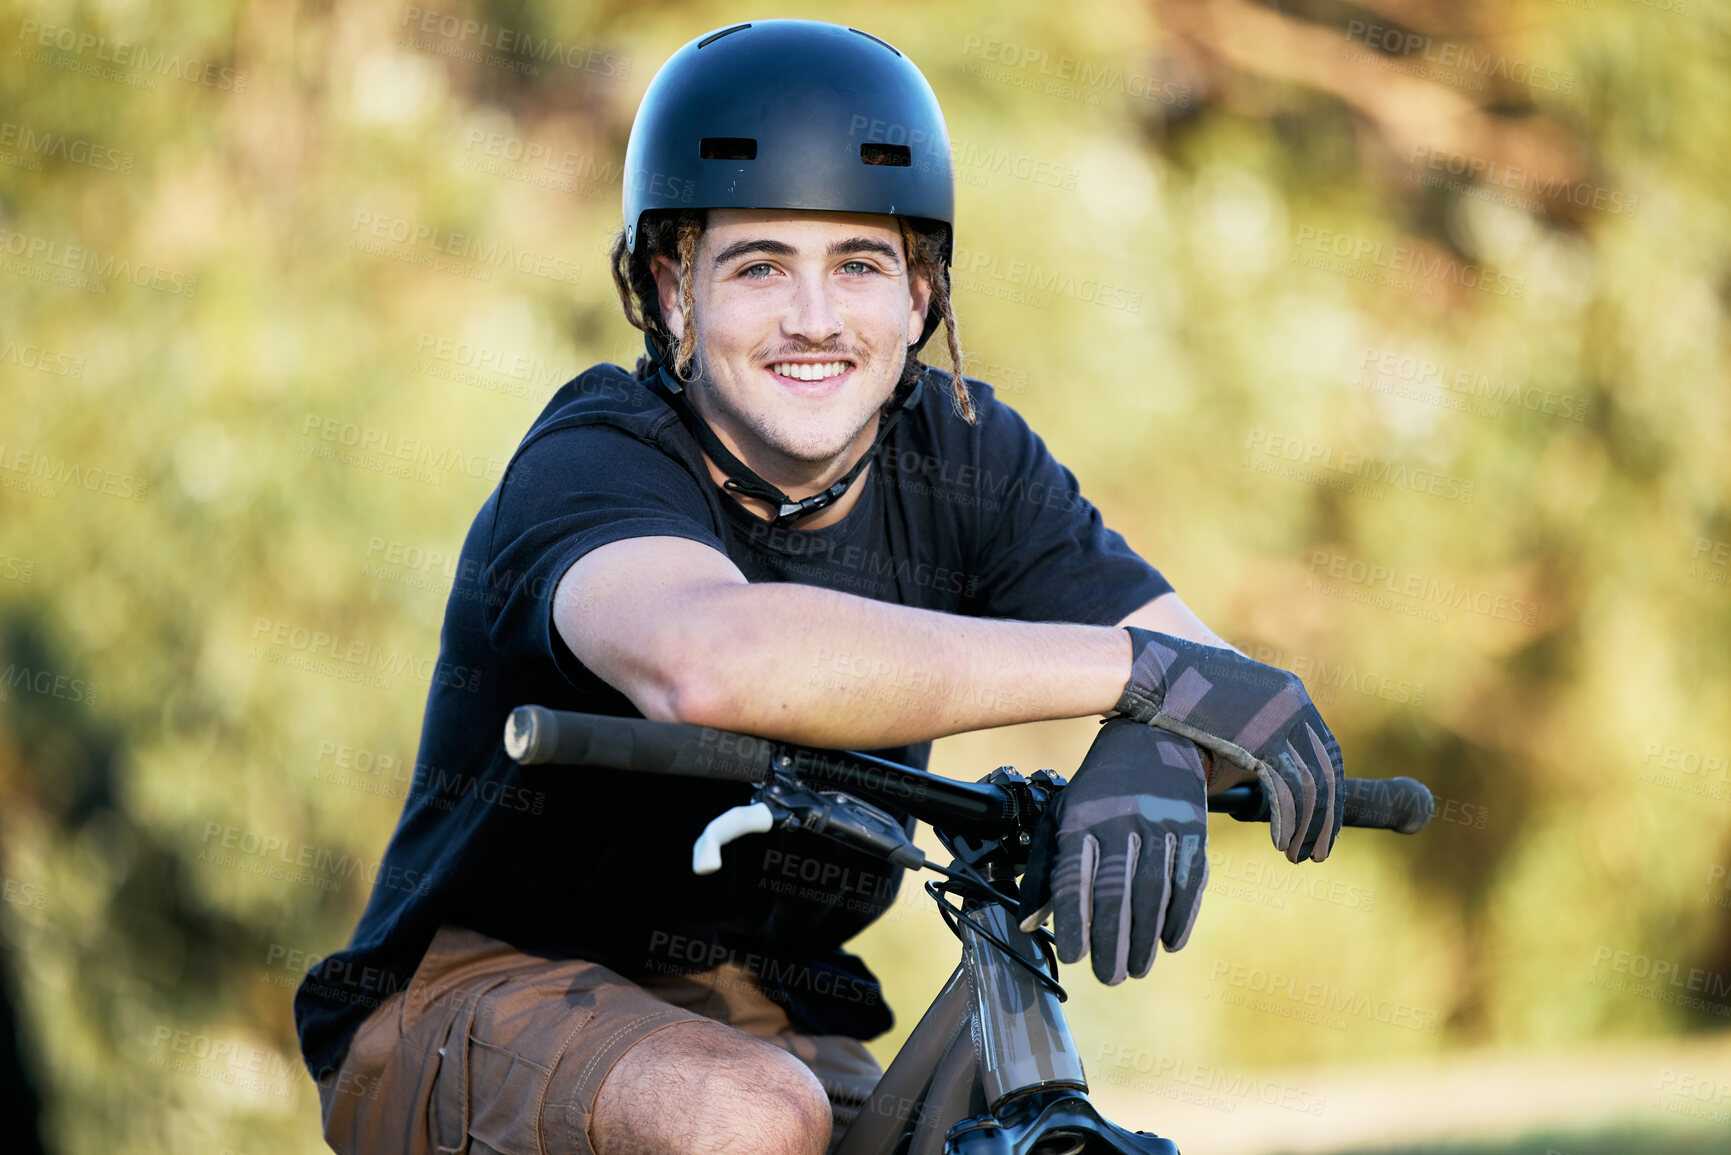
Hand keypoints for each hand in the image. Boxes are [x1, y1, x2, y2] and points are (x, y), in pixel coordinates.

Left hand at [1016, 719, 1208, 984]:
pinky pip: (1189, 881)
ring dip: (1146, 937)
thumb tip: (1028, 923)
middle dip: (1112, 940)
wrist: (1153, 738)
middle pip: (1116, 890)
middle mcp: (1121, 821)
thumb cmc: (1097, 790)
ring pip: (1154, 890)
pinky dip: (1182, 916)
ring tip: (1136, 970)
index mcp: (1081, 819)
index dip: (1074, 919)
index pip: (1075, 876)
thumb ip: (1043, 869)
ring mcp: (1161, 825)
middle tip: (1108, 977)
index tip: (1074, 956)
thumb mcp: (1059, 815)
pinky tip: (1170, 943)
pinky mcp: (1193, 830)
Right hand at [1114, 626, 1344, 862]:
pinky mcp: (1259, 739)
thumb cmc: (1180, 693)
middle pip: (1326, 771)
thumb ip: (1252, 735)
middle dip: (1326, 817)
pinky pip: (1285, 790)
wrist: (1152, 671)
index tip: (1323, 821)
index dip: (1329, 792)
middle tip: (1320, 851)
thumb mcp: (1228, 709)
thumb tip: (1260, 778)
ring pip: (1310, 786)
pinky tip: (1279, 843)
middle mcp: (1295, 704)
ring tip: (1298, 855)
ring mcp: (1280, 720)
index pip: (1327, 751)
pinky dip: (1286, 822)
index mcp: (1292, 694)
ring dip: (1308, 827)